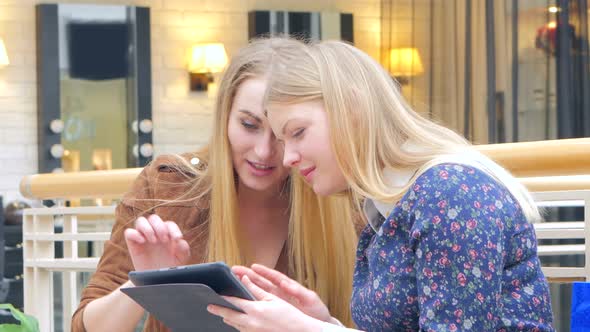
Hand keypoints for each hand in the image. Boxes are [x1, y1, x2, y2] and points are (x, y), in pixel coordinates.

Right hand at [124, 214, 189, 270]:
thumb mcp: (181, 259)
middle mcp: (154, 232)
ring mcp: (143, 237)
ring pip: (141, 221)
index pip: (169, 224)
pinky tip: (142, 241)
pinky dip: (135, 234)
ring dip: (148, 228)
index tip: (177, 239)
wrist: (156, 280)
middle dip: (160, 227)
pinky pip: (129, 232)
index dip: (173, 229)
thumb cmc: (169, 267)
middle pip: (154, 218)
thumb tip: (180, 241)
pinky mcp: (133, 243)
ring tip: (154, 241)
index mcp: (167, 233)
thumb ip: (184, 250)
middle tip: (164, 240)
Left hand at [207, 275, 324, 331]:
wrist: (298, 331)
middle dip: (219, 311)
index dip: (224, 297)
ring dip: (228, 319)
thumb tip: (244, 278)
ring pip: (236, 325)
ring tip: (223, 315)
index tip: (216, 295)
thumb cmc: (288, 314)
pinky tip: (238, 323)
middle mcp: (250, 322)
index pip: (234, 302)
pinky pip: (243, 331)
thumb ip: (256, 289)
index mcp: (254, 310)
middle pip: (230, 316)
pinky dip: (239, 326)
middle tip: (210, 307)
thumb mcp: (272, 299)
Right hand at [232, 264, 331, 322]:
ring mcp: (276, 301)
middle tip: (235, 270)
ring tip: (234, 279)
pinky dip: (251, 299)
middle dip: (249, 275)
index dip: (263, 271)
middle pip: (262, 281)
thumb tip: (288, 285)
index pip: (274, 277)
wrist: (318, 325)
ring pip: (258, 290)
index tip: (253, 266)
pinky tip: (241, 299)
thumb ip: (299, 291)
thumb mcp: (310, 299)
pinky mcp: (275, 309)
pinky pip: (261, 303)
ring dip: (247, 284)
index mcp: (289, 288)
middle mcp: (280, 293)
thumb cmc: (316, 311)